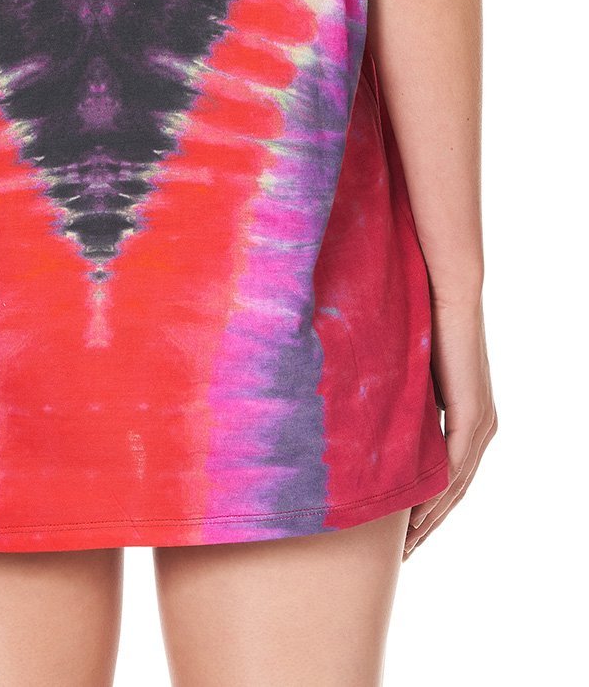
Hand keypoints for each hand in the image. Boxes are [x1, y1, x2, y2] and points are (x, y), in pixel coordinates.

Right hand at [404, 295, 497, 557]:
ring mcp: (481, 423)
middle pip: (455, 492)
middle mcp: (482, 427)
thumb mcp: (408, 374)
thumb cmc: (420, 322)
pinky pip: (453, 466)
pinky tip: (413, 514)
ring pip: (455, 487)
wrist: (444, 292)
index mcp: (469, 418)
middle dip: (428, 525)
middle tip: (403, 555)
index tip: (404, 534)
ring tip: (405, 545)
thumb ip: (399, 401)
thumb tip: (364, 417)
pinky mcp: (472, 416)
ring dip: (429, 519)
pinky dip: (433, 493)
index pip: (450, 477)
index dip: (428, 507)